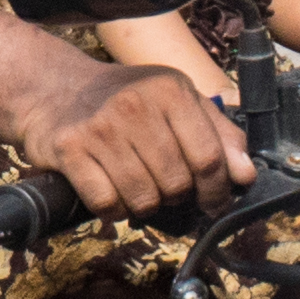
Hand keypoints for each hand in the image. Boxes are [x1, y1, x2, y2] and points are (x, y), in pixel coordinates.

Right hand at [22, 53, 247, 221]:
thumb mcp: (176, 102)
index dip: (217, 190)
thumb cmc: (125, 100)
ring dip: (144, 206)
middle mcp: (135, 104)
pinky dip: (113, 209)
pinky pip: (107, 204)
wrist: (54, 89)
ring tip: (137, 188)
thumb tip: (246, 174)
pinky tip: (111, 191)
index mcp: (170, 90)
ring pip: (143, 199)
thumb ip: (217, 134)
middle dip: (176, 196)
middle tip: (164, 188)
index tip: (214, 203)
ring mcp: (100, 127)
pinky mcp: (69, 149)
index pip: (209, 157)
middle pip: (177, 183)